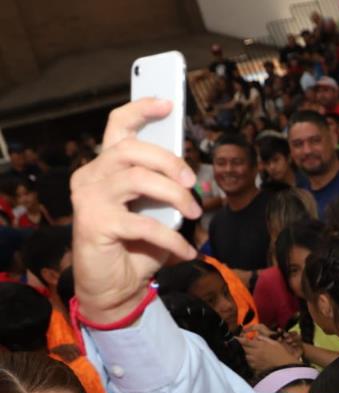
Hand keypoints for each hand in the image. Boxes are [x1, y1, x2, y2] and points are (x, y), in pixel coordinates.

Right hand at [71, 99, 201, 324]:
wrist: (115, 287)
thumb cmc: (137, 245)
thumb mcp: (155, 210)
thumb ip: (163, 186)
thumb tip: (189, 172)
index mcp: (107, 167)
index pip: (118, 126)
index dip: (141, 110)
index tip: (168, 103)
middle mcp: (92, 176)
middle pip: (132, 148)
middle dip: (170, 161)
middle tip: (194, 184)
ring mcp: (90, 198)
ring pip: (138, 179)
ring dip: (175, 196)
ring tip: (193, 214)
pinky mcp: (94, 223)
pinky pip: (143, 224)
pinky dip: (172, 238)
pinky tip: (186, 251)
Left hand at [239, 330, 302, 372]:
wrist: (286, 367)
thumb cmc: (282, 354)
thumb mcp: (275, 343)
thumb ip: (265, 339)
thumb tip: (257, 336)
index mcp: (259, 346)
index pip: (245, 342)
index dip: (238, 339)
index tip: (233, 337)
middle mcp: (255, 353)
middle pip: (243, 349)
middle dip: (240, 347)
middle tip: (237, 345)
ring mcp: (254, 362)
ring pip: (245, 357)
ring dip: (245, 354)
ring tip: (248, 353)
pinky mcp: (255, 369)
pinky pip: (249, 364)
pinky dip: (249, 362)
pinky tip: (253, 361)